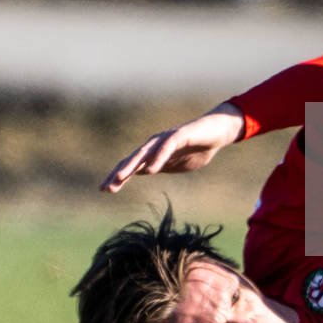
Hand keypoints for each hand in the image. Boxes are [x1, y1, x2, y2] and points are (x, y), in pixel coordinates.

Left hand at [99, 104, 246, 191]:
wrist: (218, 132)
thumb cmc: (197, 148)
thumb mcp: (175, 164)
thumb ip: (159, 166)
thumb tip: (143, 171)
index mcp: (153, 153)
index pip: (131, 166)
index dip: (118, 177)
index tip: (104, 190)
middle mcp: (155, 144)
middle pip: (132, 159)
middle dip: (118, 173)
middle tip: (105, 187)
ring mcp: (166, 139)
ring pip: (144, 153)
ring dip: (131, 166)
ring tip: (120, 178)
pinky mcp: (180, 135)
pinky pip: (166, 148)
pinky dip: (158, 158)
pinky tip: (151, 170)